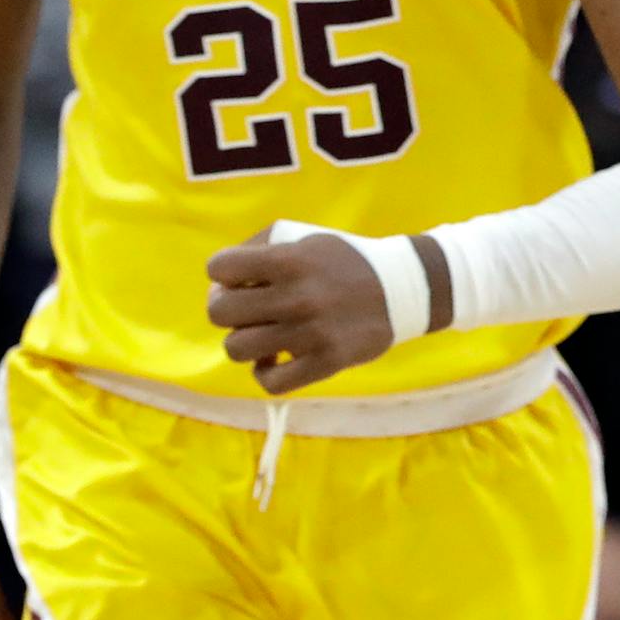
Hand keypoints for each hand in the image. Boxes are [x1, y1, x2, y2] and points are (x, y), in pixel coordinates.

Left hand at [206, 227, 394, 393]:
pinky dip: (265, 373)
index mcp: (290, 260)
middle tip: (248, 310)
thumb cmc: (343, 262)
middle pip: (219, 312)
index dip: (222, 274)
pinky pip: (270, 381)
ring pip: (237, 349)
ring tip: (264, 336)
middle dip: (227, 310)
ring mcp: (310, 333)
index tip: (238, 280)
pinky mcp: (325, 362)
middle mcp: (296, 296)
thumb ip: (260, 249)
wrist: (401, 290)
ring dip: (245, 342)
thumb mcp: (305, 238)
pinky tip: (276, 360)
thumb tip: (220, 283)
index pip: (220, 267)